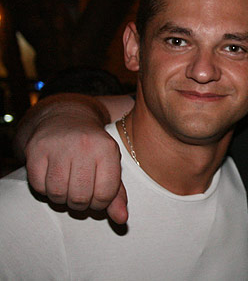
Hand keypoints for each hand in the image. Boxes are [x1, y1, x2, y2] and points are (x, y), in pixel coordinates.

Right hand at [19, 93, 130, 223]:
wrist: (66, 119)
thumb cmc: (93, 148)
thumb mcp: (110, 166)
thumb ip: (117, 194)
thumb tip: (121, 219)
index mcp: (107, 149)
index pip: (105, 195)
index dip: (101, 203)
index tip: (98, 197)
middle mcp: (84, 146)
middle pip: (80, 197)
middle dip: (81, 204)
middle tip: (81, 194)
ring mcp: (58, 147)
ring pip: (57, 194)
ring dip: (62, 198)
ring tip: (68, 187)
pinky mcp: (36, 150)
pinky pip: (38, 187)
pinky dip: (45, 190)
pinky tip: (53, 179)